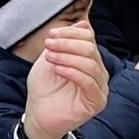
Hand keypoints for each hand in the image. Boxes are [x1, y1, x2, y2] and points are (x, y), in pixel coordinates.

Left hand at [23, 20, 109, 138]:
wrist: (38, 114)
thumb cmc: (44, 88)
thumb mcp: (51, 58)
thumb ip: (66, 41)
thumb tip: (84, 23)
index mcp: (89, 60)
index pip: (89, 38)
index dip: (70, 33)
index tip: (51, 35)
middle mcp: (98, 73)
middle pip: (90, 49)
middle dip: (67, 44)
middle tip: (49, 46)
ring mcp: (100, 88)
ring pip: (91, 64)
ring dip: (67, 57)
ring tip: (51, 58)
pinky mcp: (97, 102)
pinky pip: (90, 82)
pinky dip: (73, 72)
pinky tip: (59, 70)